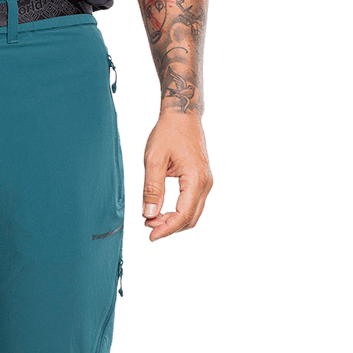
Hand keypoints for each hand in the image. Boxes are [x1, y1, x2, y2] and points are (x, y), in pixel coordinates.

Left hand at [141, 111, 212, 240]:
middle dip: (169, 227)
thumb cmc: (168, 132)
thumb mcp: (154, 160)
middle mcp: (205, 183)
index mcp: (195, 179)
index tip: (150, 236)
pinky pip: (192, 204)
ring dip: (173, 221)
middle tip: (147, 226)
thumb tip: (149, 214)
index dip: (166, 229)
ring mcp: (205, 182)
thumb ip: (151, 189)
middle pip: (190, 219)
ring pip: (192, 214)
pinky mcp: (201, 180)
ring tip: (151, 218)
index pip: (182, 215)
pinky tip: (161, 209)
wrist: (183, 115)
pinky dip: (178, 212)